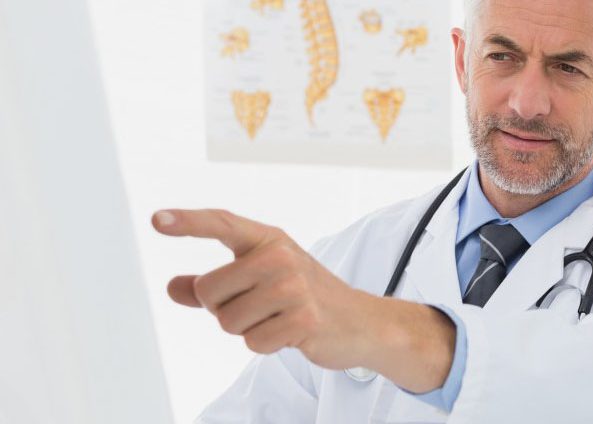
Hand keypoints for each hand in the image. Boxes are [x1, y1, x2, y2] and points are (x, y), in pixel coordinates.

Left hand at [152, 209, 454, 389]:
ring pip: (227, 321)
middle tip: (260, 307)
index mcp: (269, 240)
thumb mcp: (260, 282)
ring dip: (246, 329)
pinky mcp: (303, 319)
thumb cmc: (305, 297)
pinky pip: (253, 342)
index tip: (156, 220)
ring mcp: (294, 287)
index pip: (223, 224)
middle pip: (209, 291)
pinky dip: (267, 345)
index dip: (188, 223)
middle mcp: (280, 257)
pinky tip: (290, 333)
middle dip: (223, 308)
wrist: (361, 322)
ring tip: (277, 319)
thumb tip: (174, 287)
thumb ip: (214, 284)